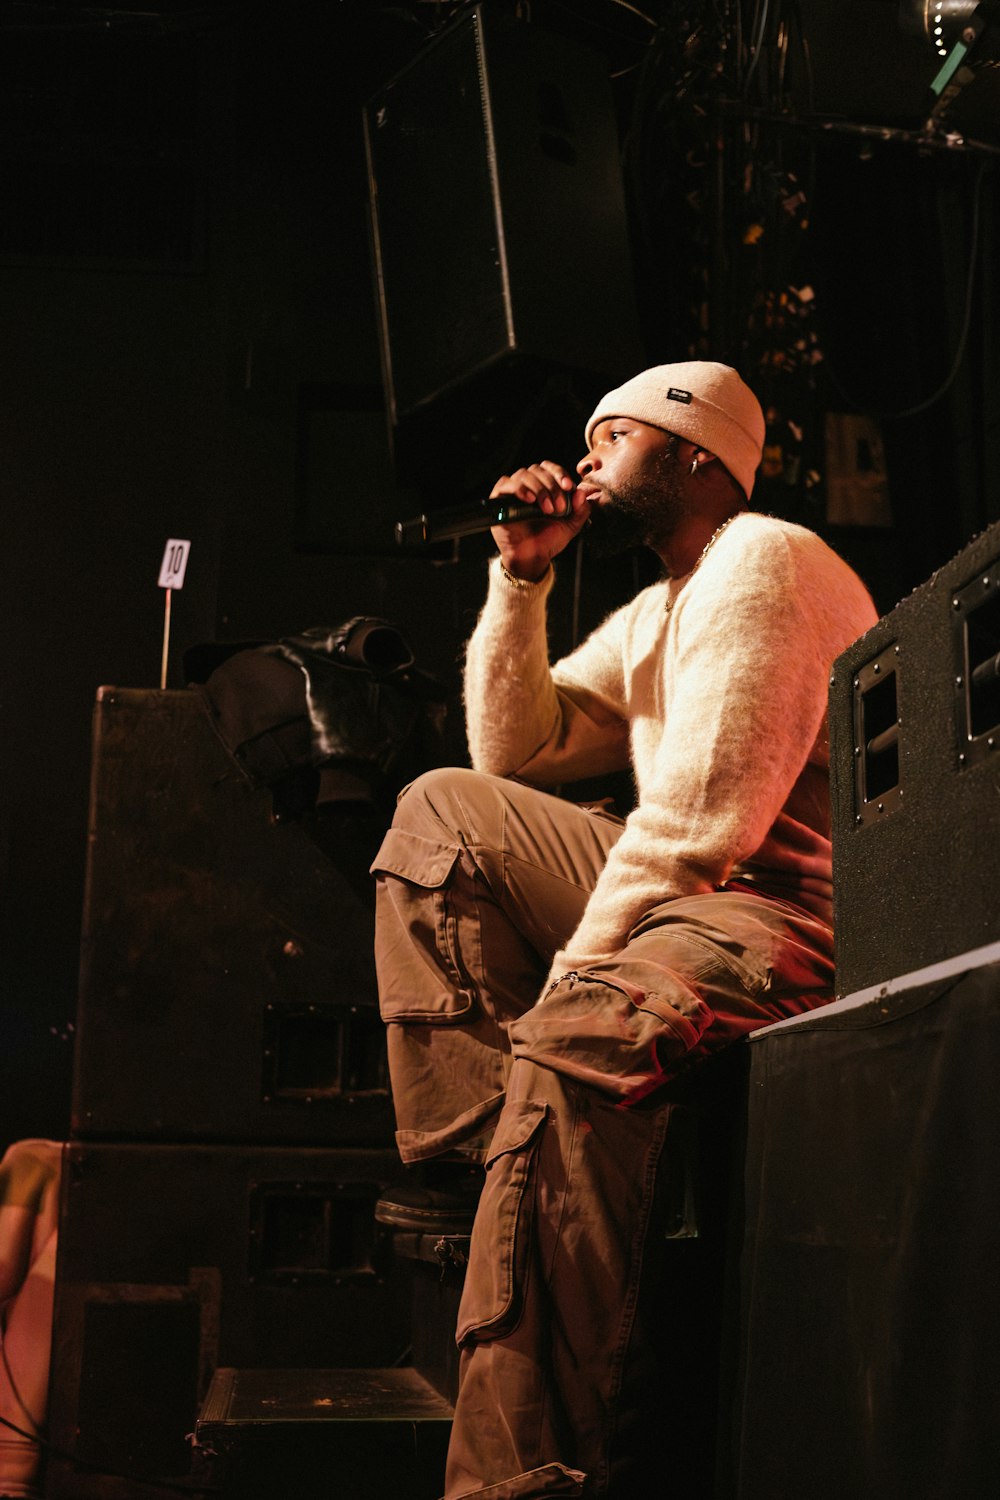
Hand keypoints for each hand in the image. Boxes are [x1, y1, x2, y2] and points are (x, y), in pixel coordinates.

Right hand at [489, 462, 591, 580]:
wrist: (532, 557)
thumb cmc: (548, 540)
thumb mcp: (571, 525)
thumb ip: (581, 510)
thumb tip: (581, 492)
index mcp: (544, 486)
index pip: (550, 468)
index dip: (560, 474)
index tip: (568, 487)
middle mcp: (528, 486)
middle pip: (537, 470)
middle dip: (552, 486)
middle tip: (559, 506)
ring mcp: (513, 491)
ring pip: (523, 474)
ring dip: (539, 489)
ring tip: (547, 509)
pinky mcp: (499, 500)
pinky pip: (505, 484)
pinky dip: (519, 488)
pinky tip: (529, 499)